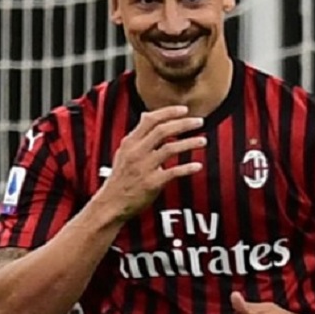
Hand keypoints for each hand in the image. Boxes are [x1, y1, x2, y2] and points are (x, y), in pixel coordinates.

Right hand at [96, 106, 205, 220]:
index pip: (150, 120)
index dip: (169, 112)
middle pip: (163, 130)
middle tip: (200, 122)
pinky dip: (187, 168)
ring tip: (203, 141)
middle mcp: (137, 152)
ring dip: (189, 143)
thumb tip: (147, 114)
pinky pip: (173, 172)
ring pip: (170, 148)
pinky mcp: (152, 183)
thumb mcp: (124, 152)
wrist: (111, 203)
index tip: (185, 110)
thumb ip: (138, 134)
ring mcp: (144, 167)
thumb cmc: (121, 178)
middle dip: (184, 124)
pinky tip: (198, 166)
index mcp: (130, 142)